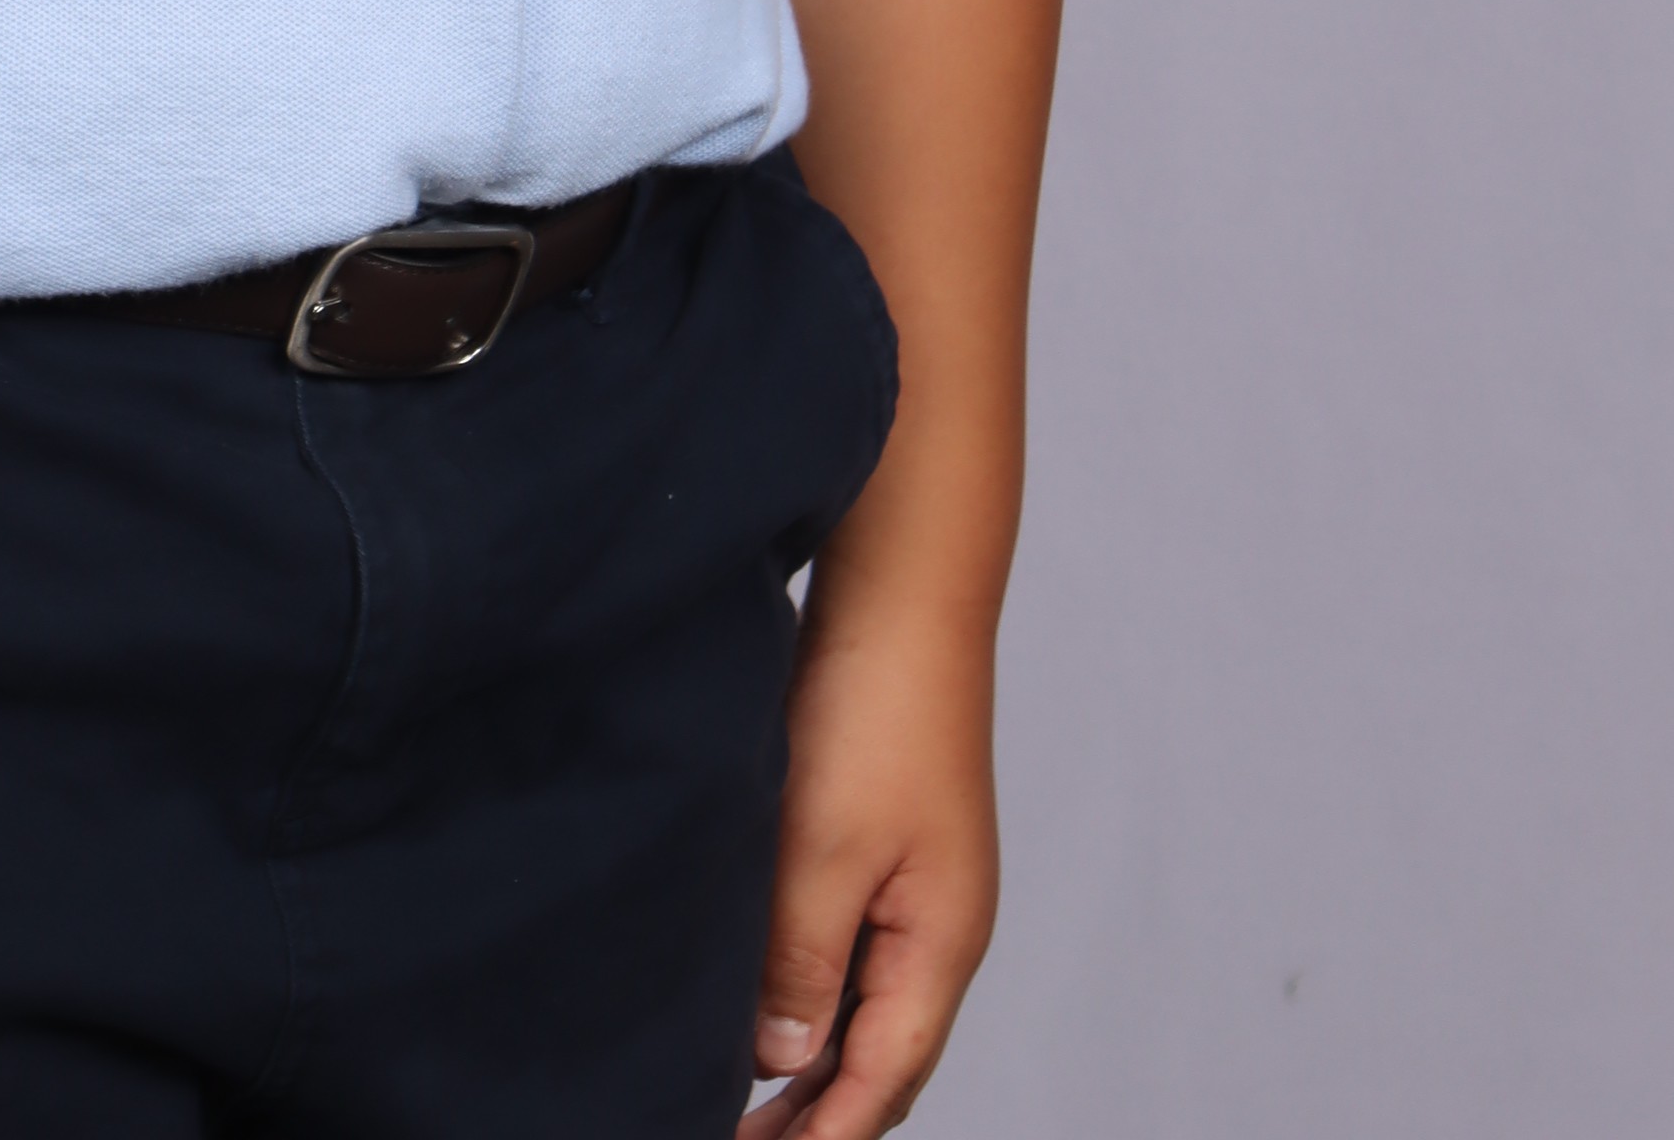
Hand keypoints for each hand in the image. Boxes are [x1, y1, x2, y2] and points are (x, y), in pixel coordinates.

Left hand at [736, 599, 999, 1137]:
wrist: (903, 589)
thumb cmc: (874, 710)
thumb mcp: (823, 849)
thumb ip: (799, 964)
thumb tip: (777, 1062)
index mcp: (940, 944)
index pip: (880, 1083)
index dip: (820, 1139)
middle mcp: (937, 926)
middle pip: (879, 1058)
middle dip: (815, 1116)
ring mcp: (914, 883)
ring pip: (858, 1003)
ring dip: (805, 1057)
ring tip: (734, 1100)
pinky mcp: (882, 841)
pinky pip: (844, 946)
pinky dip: (803, 989)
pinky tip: (751, 995)